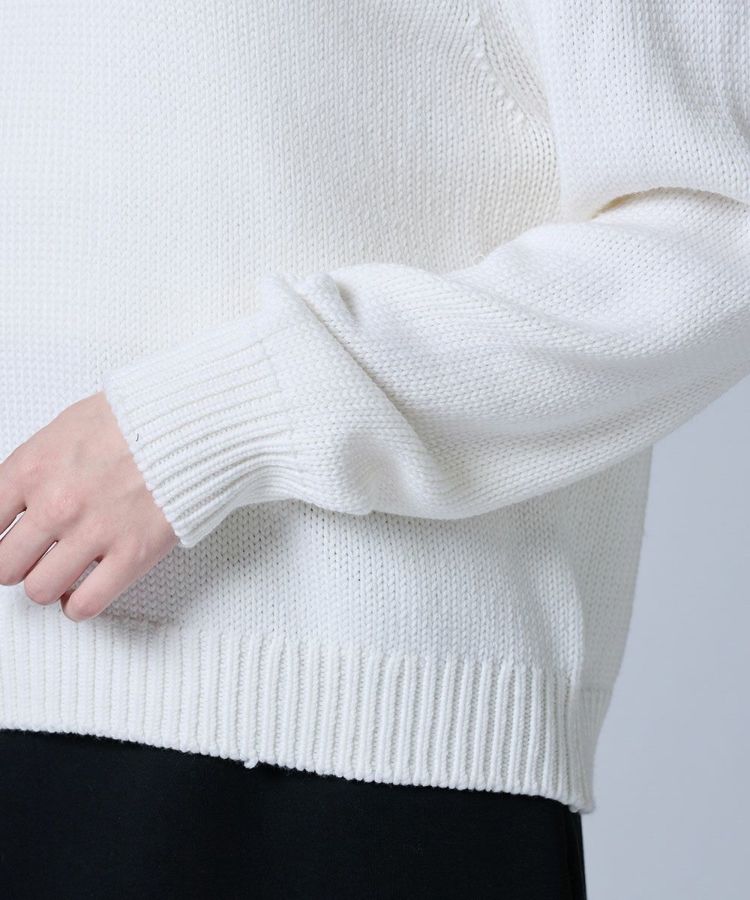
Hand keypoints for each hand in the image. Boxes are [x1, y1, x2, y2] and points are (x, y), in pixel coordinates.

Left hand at [0, 391, 178, 621]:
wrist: (190, 425)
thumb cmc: (134, 421)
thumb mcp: (64, 429)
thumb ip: (32, 468)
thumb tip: (12, 502)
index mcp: (33, 469)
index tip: (9, 539)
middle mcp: (57, 505)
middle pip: (5, 565)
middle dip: (17, 563)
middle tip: (34, 556)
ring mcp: (94, 533)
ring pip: (39, 590)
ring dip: (46, 584)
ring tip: (60, 572)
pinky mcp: (132, 555)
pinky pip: (85, 605)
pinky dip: (76, 606)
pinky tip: (81, 591)